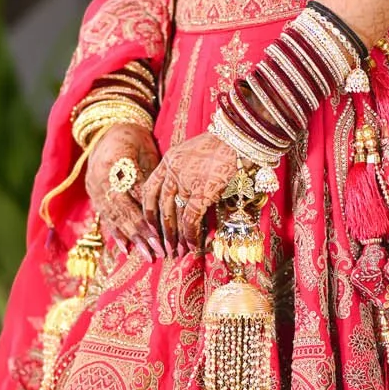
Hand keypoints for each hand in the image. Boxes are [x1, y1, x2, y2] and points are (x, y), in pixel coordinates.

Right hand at [87, 122, 160, 254]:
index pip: (133, 201)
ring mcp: (94, 189)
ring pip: (114, 218)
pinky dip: (116, 233)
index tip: (162, 238)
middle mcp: (98, 181)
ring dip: (132, 239)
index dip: (147, 220)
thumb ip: (147, 181)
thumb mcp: (145, 154)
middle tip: (158, 254)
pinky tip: (126, 248)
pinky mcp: (94, 194)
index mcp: (112, 166)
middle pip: (122, 213)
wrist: (110, 128)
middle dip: (141, 236)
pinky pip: (105, 216)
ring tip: (147, 256)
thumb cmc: (134, 138)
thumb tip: (161, 210)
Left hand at [141, 130, 239, 250]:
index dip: (148, 211)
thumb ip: (185, 171)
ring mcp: (186, 180)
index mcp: (169, 160)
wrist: (240, 137)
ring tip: (177, 252)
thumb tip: (187, 197)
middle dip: (162, 231)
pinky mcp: (202, 190)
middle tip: (163, 247)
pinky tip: (192, 245)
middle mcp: (173, 171)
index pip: (149, 190)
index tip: (150, 227)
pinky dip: (190, 234)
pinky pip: (191, 218)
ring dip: (176, 237)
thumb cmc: (224, 145)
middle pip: (161, 206)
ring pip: (175, 215)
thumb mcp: (195, 153)